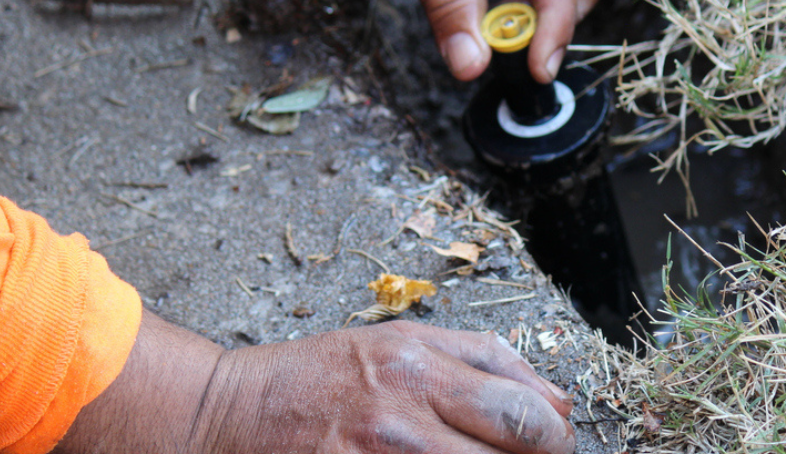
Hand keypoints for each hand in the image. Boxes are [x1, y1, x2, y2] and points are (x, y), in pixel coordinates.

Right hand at [54, 311, 574, 453]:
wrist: (229, 413)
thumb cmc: (317, 378)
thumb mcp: (396, 342)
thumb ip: (476, 360)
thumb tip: (551, 395)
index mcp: (418, 359)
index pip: (526, 401)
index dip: (557, 429)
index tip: (556, 440)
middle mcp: (404, 405)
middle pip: (521, 439)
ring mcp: (381, 452)